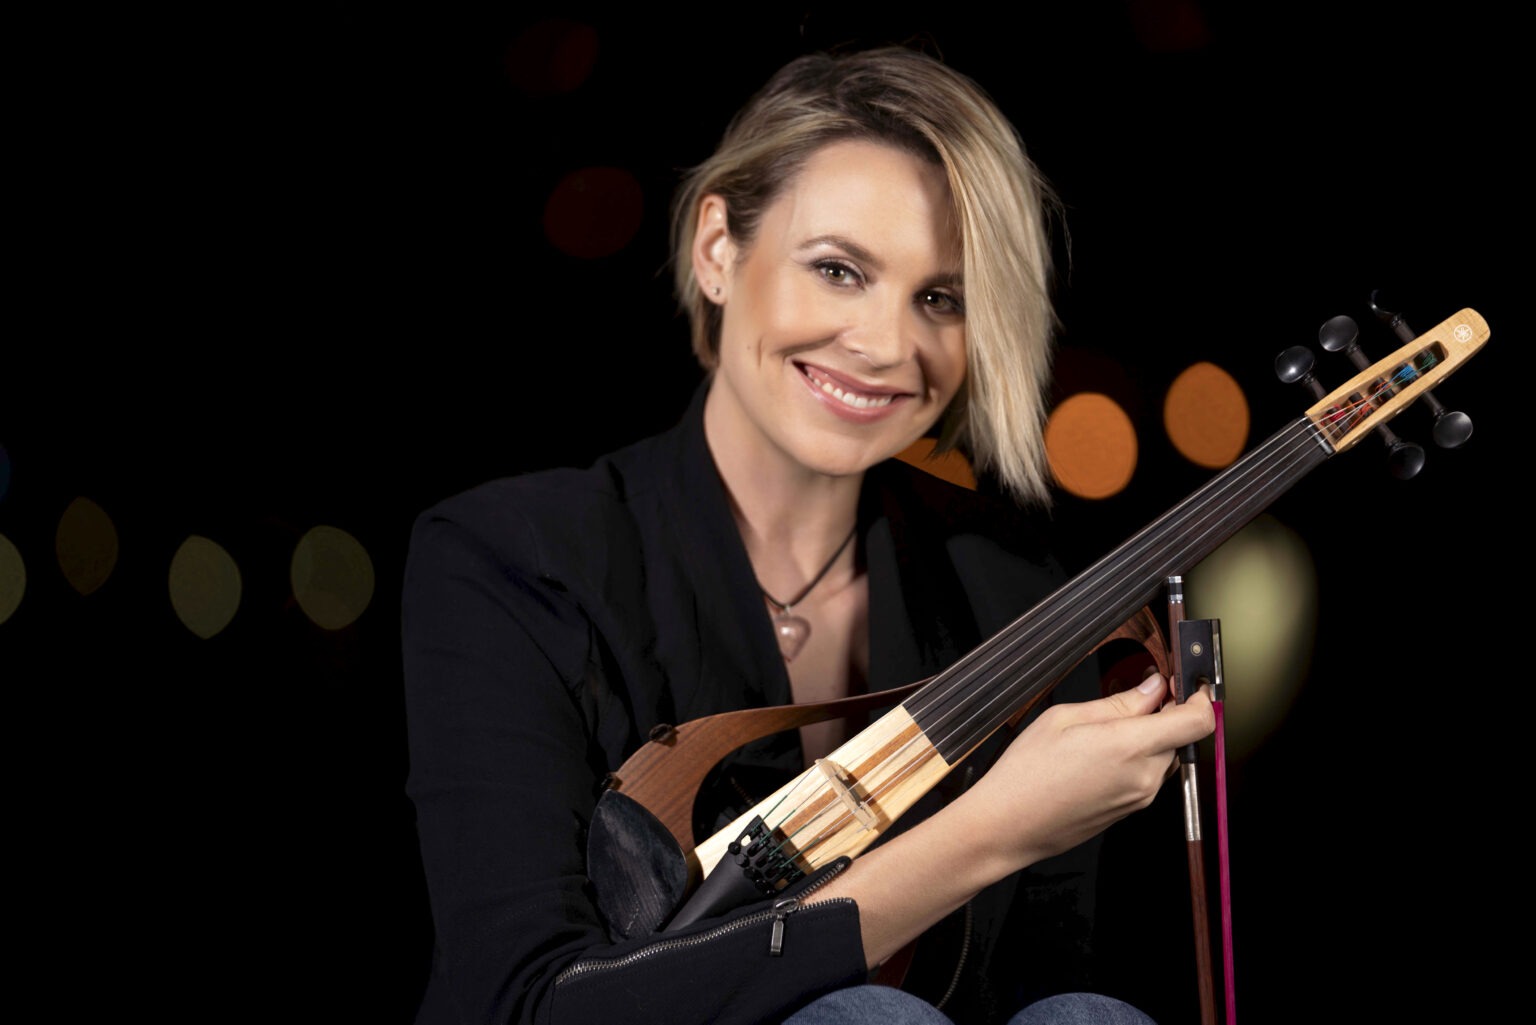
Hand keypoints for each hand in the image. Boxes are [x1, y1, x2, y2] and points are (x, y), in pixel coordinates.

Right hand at [953, 673, 1214, 872]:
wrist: (1008, 825)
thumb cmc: (1026, 773)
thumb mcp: (1065, 719)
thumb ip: (1118, 703)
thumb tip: (1151, 689)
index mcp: (1131, 747)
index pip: (1198, 722)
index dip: (1199, 697)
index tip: (1186, 684)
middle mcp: (1144, 777)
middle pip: (1179, 737)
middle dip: (1163, 714)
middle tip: (1132, 697)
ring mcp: (1139, 798)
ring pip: (1161, 756)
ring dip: (1146, 738)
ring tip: (1102, 729)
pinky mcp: (1129, 811)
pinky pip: (1145, 776)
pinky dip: (1133, 759)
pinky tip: (1096, 754)